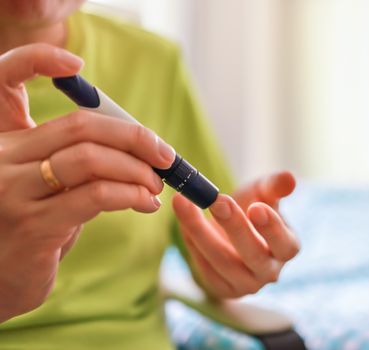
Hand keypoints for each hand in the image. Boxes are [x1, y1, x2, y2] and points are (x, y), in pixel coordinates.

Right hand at [0, 44, 175, 321]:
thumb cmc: (31, 230)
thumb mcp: (46, 187)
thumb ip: (76, 162)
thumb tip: (136, 150)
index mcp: (4, 141)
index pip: (3, 77)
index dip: (35, 58)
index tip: (76, 64)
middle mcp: (1, 158)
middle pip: (80, 125)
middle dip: (133, 136)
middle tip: (164, 156)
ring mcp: (12, 191)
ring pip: (91, 158)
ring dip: (138, 170)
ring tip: (156, 186)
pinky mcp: (33, 225)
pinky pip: (96, 196)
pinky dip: (132, 195)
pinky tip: (146, 203)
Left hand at [172, 172, 299, 298]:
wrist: (230, 230)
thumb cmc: (253, 209)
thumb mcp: (264, 194)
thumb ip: (274, 186)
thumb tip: (288, 178)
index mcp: (286, 248)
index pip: (285, 244)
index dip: (272, 228)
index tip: (256, 207)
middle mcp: (269, 271)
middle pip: (254, 256)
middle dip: (234, 227)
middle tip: (217, 200)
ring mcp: (245, 284)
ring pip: (223, 263)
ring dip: (201, 232)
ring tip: (184, 202)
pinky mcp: (221, 288)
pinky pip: (204, 268)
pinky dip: (192, 242)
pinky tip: (183, 219)